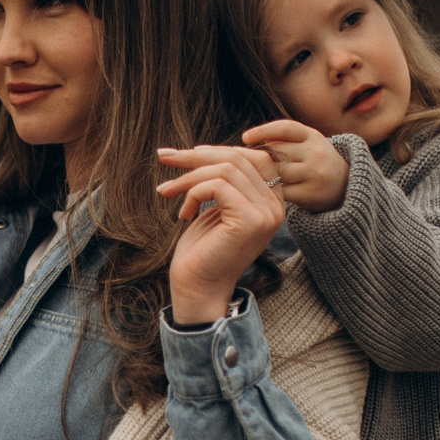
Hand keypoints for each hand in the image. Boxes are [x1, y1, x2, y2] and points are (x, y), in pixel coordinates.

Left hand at [156, 147, 284, 323]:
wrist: (197, 290)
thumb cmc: (201, 251)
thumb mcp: (213, 209)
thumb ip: (221, 182)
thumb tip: (202, 149)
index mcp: (270, 202)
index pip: (250, 158)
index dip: (215, 150)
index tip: (182, 154)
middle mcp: (275, 207)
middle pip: (237, 158)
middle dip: (195, 155)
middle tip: (164, 157)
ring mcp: (266, 214)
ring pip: (225, 169)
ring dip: (188, 177)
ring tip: (166, 192)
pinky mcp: (250, 220)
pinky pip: (217, 185)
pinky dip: (193, 192)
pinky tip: (184, 214)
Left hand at [239, 120, 348, 212]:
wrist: (344, 186)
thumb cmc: (313, 161)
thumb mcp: (305, 144)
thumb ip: (282, 141)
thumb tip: (249, 142)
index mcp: (312, 135)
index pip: (285, 128)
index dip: (263, 131)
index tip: (245, 138)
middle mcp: (316, 152)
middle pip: (277, 153)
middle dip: (260, 158)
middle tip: (246, 165)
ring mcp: (315, 173)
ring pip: (277, 172)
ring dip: (263, 176)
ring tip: (255, 179)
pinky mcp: (311, 193)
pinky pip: (281, 192)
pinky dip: (270, 192)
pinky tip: (266, 192)